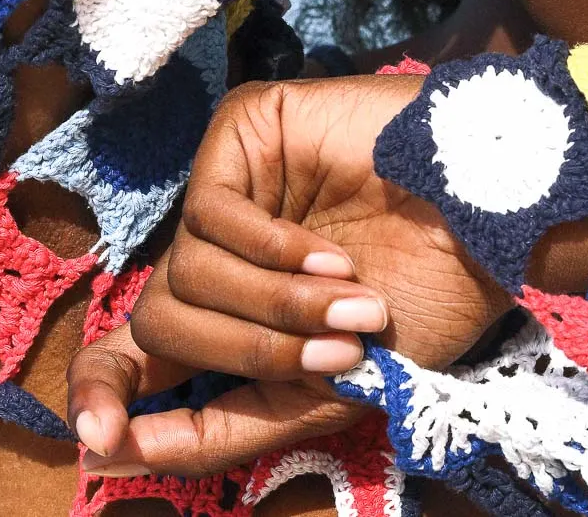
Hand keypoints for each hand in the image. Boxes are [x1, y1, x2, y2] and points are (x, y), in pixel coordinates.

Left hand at [67, 76, 511, 475]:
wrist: (488, 211)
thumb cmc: (428, 294)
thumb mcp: (331, 388)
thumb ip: (231, 424)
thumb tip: (111, 453)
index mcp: (238, 308)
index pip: (133, 349)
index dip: (106, 393)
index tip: (99, 445)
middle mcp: (225, 248)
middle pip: (165, 322)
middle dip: (248, 353)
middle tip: (338, 355)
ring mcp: (232, 186)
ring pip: (186, 273)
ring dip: (277, 308)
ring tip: (355, 303)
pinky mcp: (244, 133)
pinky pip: (210, 214)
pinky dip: (272, 253)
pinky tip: (332, 257)